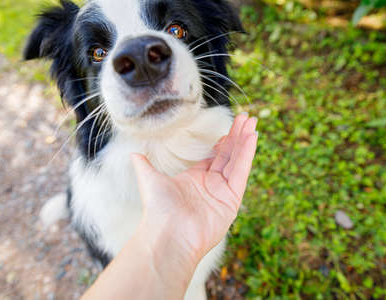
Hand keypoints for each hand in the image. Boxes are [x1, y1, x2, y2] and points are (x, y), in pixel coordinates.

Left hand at [132, 114, 257, 263]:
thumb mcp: (150, 179)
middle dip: (237, 136)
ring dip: (245, 141)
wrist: (168, 234)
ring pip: (237, 160)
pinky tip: (252, 137)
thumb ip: (144, 165)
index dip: (223, 142)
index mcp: (194, 179)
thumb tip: (133, 153)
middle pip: (228, 155)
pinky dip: (247, 154)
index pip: (214, 157)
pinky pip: (241, 172)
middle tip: (246, 118)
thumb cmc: (158, 210)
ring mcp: (222, 192)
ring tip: (252, 122)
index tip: (229, 128)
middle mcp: (210, 185)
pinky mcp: (232, 199)